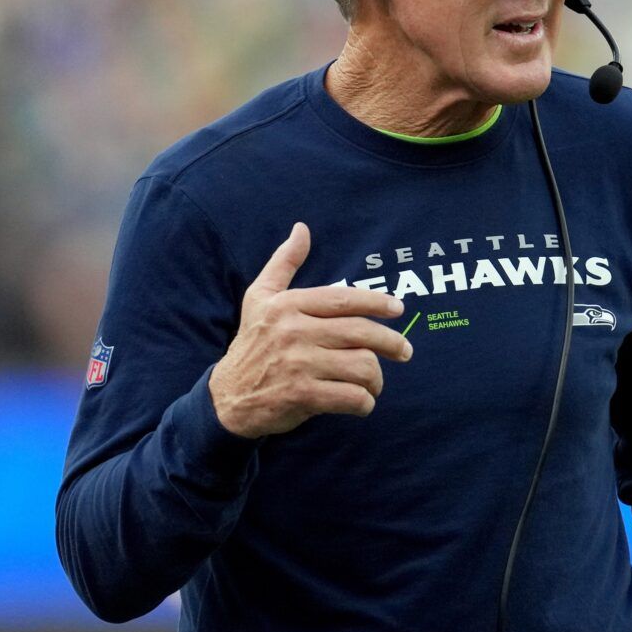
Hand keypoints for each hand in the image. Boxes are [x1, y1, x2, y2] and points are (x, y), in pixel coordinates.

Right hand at [209, 222, 413, 437]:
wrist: (227, 397)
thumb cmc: (252, 343)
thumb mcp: (259, 298)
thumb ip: (284, 263)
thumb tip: (302, 229)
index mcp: (288, 305)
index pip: (343, 300)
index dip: (377, 303)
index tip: (399, 309)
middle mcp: (294, 331)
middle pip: (361, 333)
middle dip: (392, 343)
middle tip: (405, 351)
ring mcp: (298, 364)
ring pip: (362, 366)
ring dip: (376, 379)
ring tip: (374, 383)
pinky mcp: (301, 395)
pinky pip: (351, 397)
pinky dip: (364, 403)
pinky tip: (361, 402)